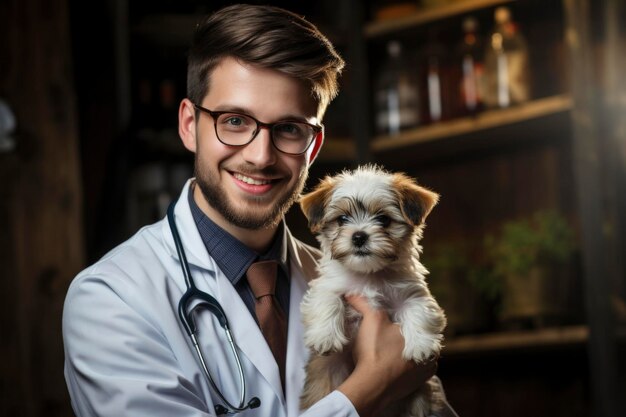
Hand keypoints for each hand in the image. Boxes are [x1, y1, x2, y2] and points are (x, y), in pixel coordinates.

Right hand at [337, 294, 436, 416]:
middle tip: (385, 336)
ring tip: (385, 351)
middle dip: (401, 337)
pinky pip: (410, 371)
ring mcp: (424, 372)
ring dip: (402, 352)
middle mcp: (430, 354)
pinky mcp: (416, 385)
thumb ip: (365, 303)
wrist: (371, 386)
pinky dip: (401, 367)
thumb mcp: (370, 319)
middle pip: (413, 339)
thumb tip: (352, 293)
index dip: (399, 321)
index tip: (388, 323)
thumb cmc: (374, 350)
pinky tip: (388, 364)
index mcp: (424, 336)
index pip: (414, 323)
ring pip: (412, 355)